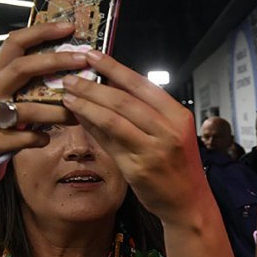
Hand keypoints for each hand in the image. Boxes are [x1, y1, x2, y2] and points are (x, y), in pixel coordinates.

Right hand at [0, 22, 85, 184]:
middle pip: (22, 68)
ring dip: (57, 112)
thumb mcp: (11, 92)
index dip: (40, 32)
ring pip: (28, 109)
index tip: (68, 27)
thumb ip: (33, 81)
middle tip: (83, 60)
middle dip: (55, 62)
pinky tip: (46, 138)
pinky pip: (24, 137)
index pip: (15, 43)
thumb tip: (75, 68)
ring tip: (78, 116)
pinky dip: (39, 138)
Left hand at [61, 50, 209, 221]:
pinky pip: (108, 142)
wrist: (189, 201)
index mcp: (178, 116)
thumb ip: (144, 111)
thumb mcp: (171, 132)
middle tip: (70, 77)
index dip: (114, 68)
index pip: (142, 85)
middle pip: (124, 100)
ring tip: (68, 95)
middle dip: (92, 86)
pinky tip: (78, 118)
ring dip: (86, 105)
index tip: (93, 55)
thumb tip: (108, 86)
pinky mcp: (137, 169)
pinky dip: (91, 127)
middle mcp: (168, 131)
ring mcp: (153, 150)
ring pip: (113, 120)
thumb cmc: (178, 164)